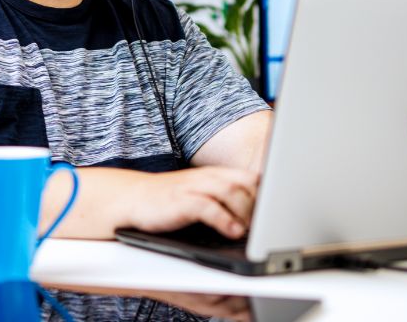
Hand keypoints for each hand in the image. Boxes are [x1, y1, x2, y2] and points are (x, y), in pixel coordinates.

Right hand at [127, 167, 259, 238]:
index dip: (265, 194)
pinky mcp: (181, 201)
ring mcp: (193, 187)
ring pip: (230, 191)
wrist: (133, 198)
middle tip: (263, 227)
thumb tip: (253, 220)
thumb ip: (224, 200)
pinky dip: (224, 219)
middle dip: (258, 205)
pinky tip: (233, 232)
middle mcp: (206, 177)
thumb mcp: (200, 195)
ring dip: (245, 212)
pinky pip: (208, 207)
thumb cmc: (169, 201)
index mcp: (214, 174)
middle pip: (244, 183)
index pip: (248, 177)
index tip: (274, 213)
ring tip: (250, 230)